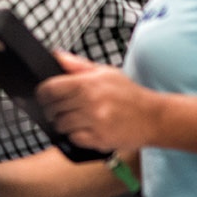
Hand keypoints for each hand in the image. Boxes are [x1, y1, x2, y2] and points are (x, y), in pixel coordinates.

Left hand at [36, 51, 161, 152]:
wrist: (155, 117)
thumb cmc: (129, 94)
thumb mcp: (105, 72)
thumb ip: (77, 65)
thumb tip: (56, 56)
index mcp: (88, 84)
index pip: (50, 89)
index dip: (42, 93)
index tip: (42, 96)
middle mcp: (90, 103)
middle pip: (53, 108)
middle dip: (51, 109)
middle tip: (58, 109)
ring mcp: (95, 122)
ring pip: (61, 124)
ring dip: (62, 123)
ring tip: (72, 119)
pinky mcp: (100, 139)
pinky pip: (74, 138)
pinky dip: (75, 135)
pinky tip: (84, 129)